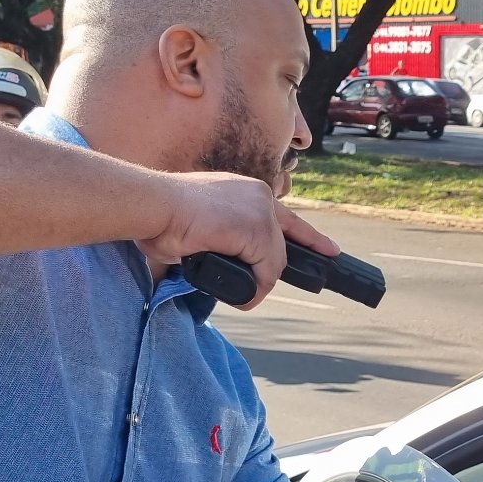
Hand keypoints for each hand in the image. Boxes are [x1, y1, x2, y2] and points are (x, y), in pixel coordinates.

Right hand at [139, 171, 336, 309]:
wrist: (152, 205)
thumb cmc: (158, 216)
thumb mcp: (196, 227)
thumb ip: (214, 243)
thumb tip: (205, 266)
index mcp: (245, 191)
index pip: (286, 218)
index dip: (310, 237)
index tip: (330, 251)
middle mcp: (259, 196)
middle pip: (279, 248)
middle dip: (270, 273)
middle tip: (252, 291)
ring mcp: (261, 212)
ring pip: (272, 264)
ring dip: (254, 284)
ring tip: (226, 285)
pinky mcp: (258, 230)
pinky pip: (266, 273)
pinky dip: (254, 290)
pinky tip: (238, 291)